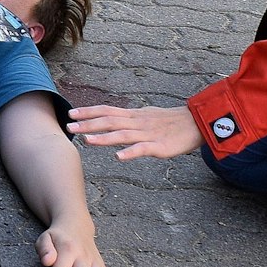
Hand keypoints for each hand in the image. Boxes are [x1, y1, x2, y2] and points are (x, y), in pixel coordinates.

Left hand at [68, 104, 201, 160]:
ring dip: (103, 138)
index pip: (107, 110)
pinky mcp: (160, 146)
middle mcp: (137, 122)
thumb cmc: (170, 121)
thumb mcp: (146, 116)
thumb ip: (128, 119)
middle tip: (69, 126)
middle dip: (88, 124)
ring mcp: (148, 134)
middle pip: (110, 121)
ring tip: (86, 140)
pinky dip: (130, 152)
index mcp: (134, 115)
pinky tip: (118, 157)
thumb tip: (110, 120)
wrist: (197, 123)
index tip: (70, 113)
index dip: (88, 111)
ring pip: (122, 134)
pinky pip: (143, 149)